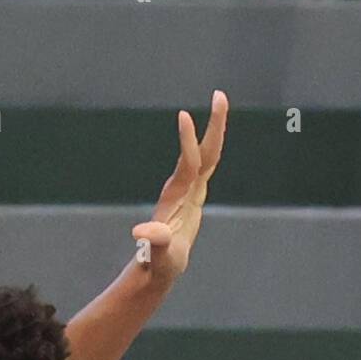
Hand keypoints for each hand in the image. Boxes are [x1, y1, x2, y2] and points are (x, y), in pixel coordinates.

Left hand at [132, 90, 228, 286]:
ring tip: (221, 100)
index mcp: (177, 196)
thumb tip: (140, 232)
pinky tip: (218, 131)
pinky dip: (213, 144)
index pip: (187, 164)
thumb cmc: (160, 262)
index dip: (187, 141)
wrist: (158, 265)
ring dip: (215, 128)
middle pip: (202, 150)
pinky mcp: (194, 193)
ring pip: (206, 152)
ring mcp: (188, 188)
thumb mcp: (161, 254)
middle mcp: (182, 186)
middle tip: (220, 94)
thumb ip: (154, 242)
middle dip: (213, 124)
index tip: (184, 115)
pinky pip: (206, 162)